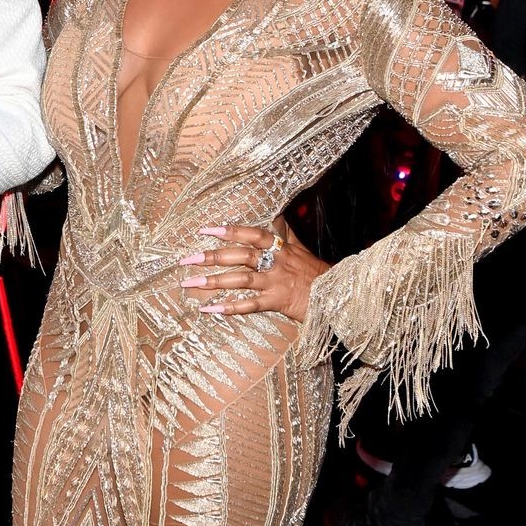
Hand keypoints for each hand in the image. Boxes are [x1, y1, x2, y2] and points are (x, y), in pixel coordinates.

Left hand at [180, 216, 328, 323]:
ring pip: (240, 279)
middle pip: (240, 256)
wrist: (338, 296)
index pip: (251, 234)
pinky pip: (249, 305)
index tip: (205, 230)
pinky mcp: (278, 302)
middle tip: (187, 259)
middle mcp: (276, 262)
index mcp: (281, 248)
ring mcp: (276, 282)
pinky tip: (209, 309)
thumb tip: (278, 215)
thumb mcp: (302, 249)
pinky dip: (228, 307)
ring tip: (189, 283)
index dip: (229, 231)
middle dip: (212, 256)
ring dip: (213, 281)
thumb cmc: (317, 273)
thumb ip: (286, 233)